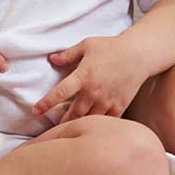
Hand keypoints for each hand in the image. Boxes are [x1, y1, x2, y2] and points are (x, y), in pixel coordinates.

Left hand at [35, 35, 151, 121]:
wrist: (138, 55)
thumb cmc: (111, 47)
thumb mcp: (87, 45)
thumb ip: (68, 54)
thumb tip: (52, 59)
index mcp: (83, 76)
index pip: (60, 93)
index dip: (46, 103)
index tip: (36, 110)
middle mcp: (94, 91)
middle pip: (73, 113)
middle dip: (62, 122)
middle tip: (53, 127)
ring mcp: (107, 101)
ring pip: (89, 120)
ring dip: (79, 124)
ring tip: (71, 129)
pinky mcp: (119, 106)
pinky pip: (106, 122)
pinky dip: (98, 125)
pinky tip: (93, 128)